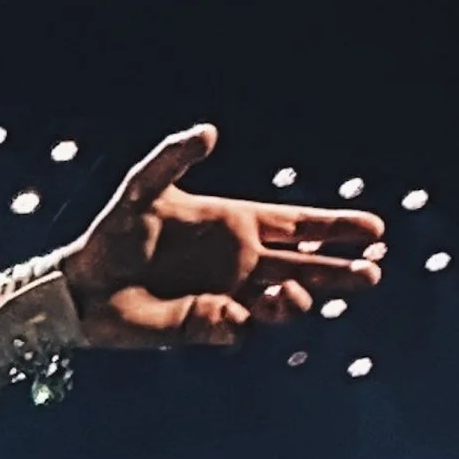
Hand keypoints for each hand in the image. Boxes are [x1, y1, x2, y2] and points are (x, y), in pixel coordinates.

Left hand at [63, 124, 384, 348]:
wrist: (84, 286)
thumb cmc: (112, 233)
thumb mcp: (142, 187)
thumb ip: (173, 157)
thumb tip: (210, 130)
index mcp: (236, 224)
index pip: (299, 224)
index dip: (336, 226)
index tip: (374, 229)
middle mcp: (241, 262)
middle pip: (306, 267)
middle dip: (341, 271)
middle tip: (373, 273)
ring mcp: (228, 296)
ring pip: (282, 303)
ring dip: (299, 300)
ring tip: (298, 296)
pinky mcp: (207, 326)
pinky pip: (240, 327)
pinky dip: (250, 321)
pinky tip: (249, 311)